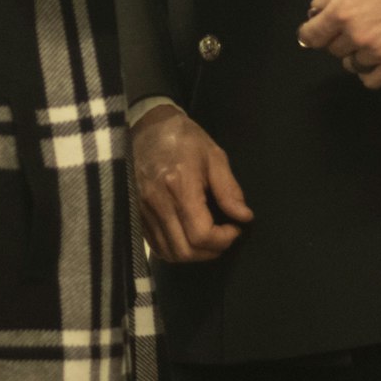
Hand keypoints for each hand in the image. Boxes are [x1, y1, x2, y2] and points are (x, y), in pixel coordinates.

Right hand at [130, 103, 251, 262]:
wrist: (146, 126)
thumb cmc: (184, 138)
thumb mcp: (214, 156)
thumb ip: (229, 190)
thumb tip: (244, 217)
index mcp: (179, 186)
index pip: (202, 234)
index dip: (224, 239)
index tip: (236, 226)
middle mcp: (158, 203)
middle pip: (185, 251)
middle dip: (212, 251)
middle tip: (225, 235)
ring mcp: (143, 211)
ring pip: (169, 253)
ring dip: (194, 254)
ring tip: (209, 238)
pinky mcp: (136, 214)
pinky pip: (156, 246)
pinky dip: (176, 249)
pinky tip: (188, 236)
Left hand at [295, 0, 380, 88]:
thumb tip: (317, 8)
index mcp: (343, 10)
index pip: (311, 35)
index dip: (311, 31)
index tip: (315, 30)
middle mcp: (356, 35)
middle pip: (332, 49)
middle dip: (337, 36)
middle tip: (353, 22)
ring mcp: (378, 52)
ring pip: (350, 63)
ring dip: (354, 53)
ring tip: (369, 37)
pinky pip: (370, 79)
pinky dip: (368, 71)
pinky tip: (374, 58)